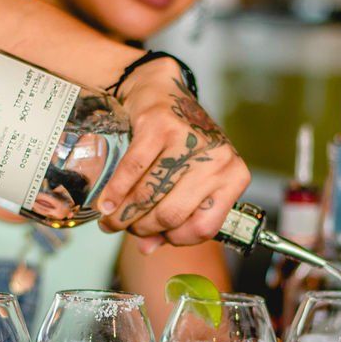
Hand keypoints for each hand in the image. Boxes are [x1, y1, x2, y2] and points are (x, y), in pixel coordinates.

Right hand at [97, 58, 249, 252]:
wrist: (163, 92)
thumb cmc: (180, 144)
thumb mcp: (190, 180)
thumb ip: (174, 218)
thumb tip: (148, 249)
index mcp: (234, 176)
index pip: (205, 227)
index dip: (177, 239)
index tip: (157, 237)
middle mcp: (218, 158)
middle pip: (173, 214)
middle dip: (144, 228)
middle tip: (127, 229)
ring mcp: (190, 141)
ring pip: (150, 195)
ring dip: (125, 215)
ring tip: (111, 220)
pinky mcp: (160, 127)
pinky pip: (133, 171)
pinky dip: (116, 192)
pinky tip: (106, 204)